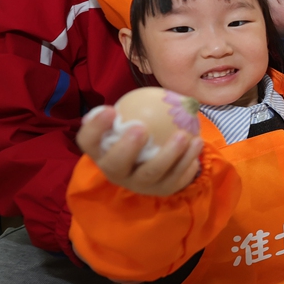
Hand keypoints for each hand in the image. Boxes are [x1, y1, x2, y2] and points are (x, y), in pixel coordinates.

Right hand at [77, 106, 201, 196]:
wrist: (158, 165)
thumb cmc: (141, 136)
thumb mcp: (131, 123)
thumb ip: (133, 110)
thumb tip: (146, 92)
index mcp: (101, 153)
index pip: (87, 142)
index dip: (95, 128)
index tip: (110, 109)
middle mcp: (116, 172)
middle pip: (116, 164)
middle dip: (126, 148)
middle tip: (141, 128)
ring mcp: (139, 184)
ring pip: (152, 173)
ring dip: (169, 154)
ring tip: (184, 135)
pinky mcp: (162, 190)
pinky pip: (176, 177)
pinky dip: (188, 161)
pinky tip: (196, 143)